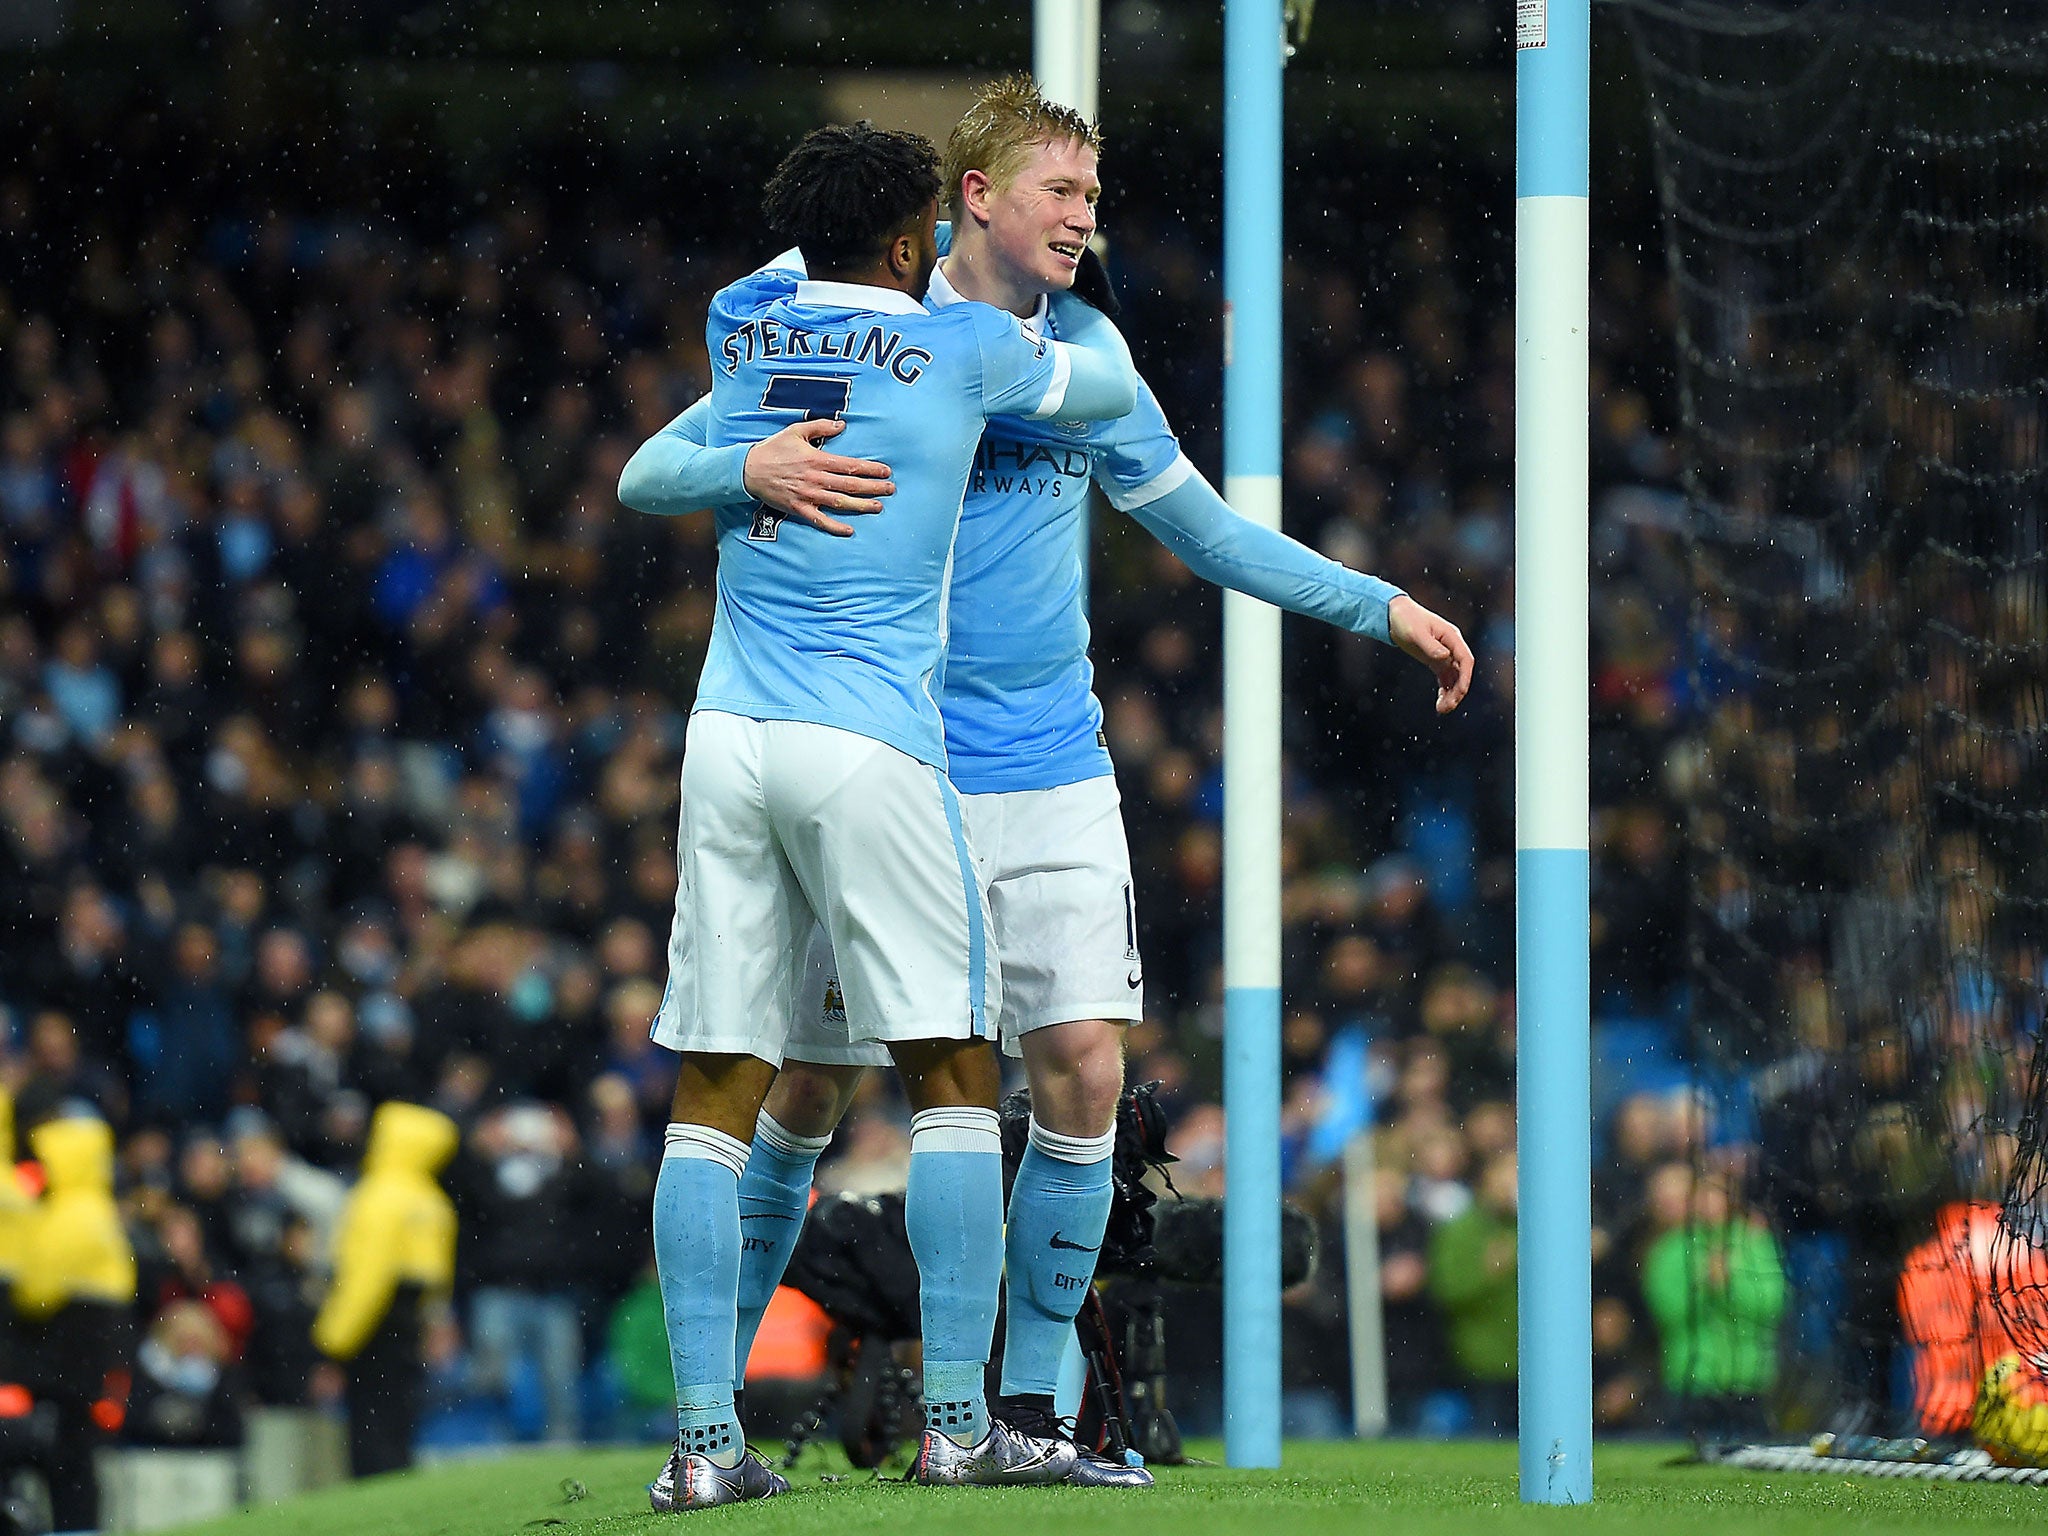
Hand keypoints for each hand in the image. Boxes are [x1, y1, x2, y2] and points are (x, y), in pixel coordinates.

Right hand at [742, 419, 893, 536]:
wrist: (748, 469)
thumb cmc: (773, 449)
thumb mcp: (795, 431)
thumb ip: (821, 427)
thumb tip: (842, 425)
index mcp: (817, 459)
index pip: (850, 465)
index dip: (870, 469)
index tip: (886, 471)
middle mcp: (816, 479)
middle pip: (850, 485)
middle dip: (873, 487)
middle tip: (891, 489)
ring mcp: (808, 495)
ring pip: (840, 503)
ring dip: (861, 505)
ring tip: (878, 507)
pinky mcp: (799, 509)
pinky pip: (820, 520)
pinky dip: (835, 527)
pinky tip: (850, 530)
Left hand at [1388, 594, 1473, 713]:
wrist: (1394, 614)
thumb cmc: (1405, 619)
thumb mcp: (1416, 633)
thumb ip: (1430, 646)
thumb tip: (1445, 657)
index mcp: (1451, 637)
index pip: (1465, 660)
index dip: (1465, 677)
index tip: (1460, 692)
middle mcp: (1451, 646)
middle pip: (1462, 672)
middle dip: (1458, 691)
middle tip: (1447, 707)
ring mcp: (1444, 654)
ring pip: (1454, 678)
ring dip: (1451, 694)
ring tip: (1442, 710)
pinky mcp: (1435, 660)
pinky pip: (1445, 678)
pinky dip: (1444, 691)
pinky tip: (1440, 703)